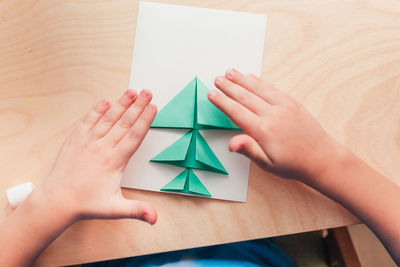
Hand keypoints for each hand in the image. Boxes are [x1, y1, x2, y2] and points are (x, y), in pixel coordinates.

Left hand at [40, 89, 156, 223]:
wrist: (57, 201)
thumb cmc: (86, 203)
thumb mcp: (114, 209)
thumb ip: (137, 210)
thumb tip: (154, 218)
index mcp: (114, 161)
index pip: (134, 136)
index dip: (145, 120)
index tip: (153, 107)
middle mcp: (102, 148)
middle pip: (124, 122)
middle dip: (138, 106)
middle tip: (147, 92)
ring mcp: (88, 142)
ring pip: (108, 119)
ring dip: (120, 104)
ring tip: (131, 92)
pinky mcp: (75, 140)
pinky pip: (88, 121)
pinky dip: (96, 110)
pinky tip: (105, 101)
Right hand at [208, 69, 343, 181]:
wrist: (321, 158)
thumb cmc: (293, 164)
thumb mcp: (267, 163)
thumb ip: (248, 149)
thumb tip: (231, 143)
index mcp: (263, 130)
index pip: (237, 112)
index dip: (222, 102)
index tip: (212, 94)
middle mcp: (273, 115)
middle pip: (245, 96)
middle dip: (229, 87)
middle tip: (217, 79)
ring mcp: (284, 106)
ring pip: (258, 88)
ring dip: (242, 79)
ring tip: (230, 72)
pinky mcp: (293, 103)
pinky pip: (273, 88)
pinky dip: (260, 82)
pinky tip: (252, 77)